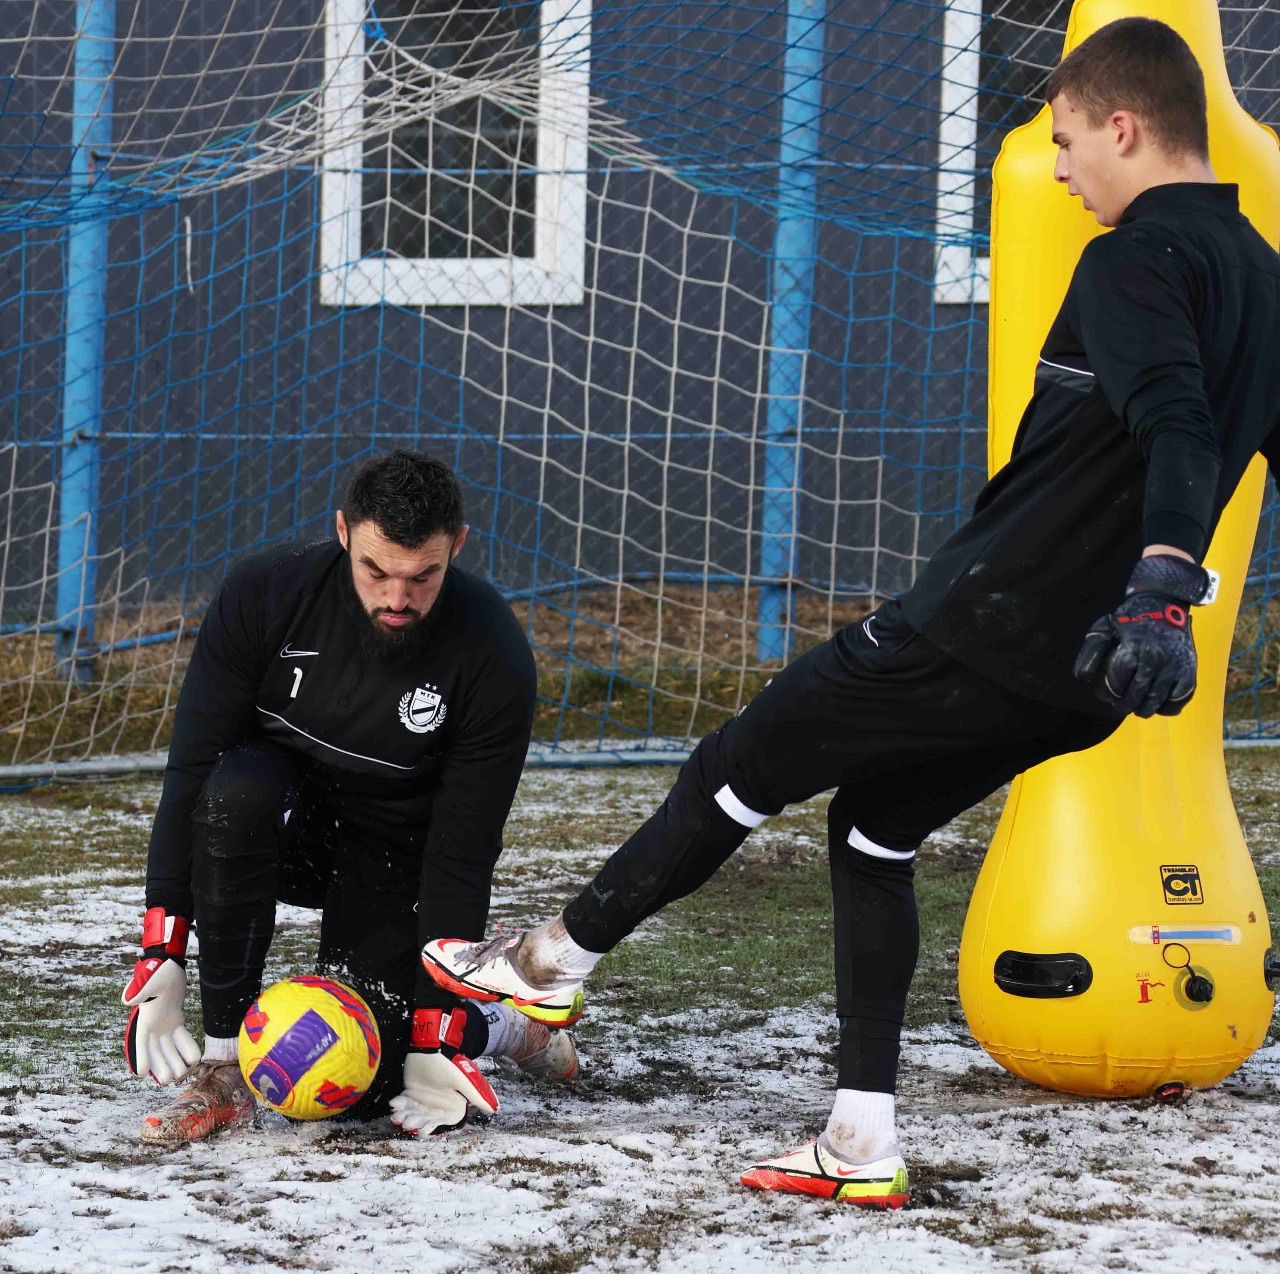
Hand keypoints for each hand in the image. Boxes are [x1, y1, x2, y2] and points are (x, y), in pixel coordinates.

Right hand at [122, 907, 200, 1083]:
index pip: (140, 1043)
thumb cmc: (157, 971)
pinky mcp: (175, 1020)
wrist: (169, 965)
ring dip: (174, 1061)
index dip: (140, 1058)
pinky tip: (196, 1057)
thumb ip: (139, 990)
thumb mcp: (149, 979)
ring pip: (168, 1049)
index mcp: (144, 1019)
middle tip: (169, 1079)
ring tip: (182, 1073)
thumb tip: (127, 1000)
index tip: (140, 1074)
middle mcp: (153, 1025)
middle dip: (161, 1066)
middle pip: (155, 1052)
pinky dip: (186, 1048)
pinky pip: (181, 1038)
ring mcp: (164, 1025)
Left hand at [389, 1007, 497, 1135]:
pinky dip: (397, 1104)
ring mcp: (421, 1099)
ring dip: (403, 1115)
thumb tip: (495, 1109)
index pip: (439, 1121)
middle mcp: (434, 1105)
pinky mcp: (409, 1092)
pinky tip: (393, 1104)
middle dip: (414, 1121)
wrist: (429, 1047)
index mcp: (447, 1105)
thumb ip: (476, 1095)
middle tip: (406, 1122)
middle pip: (423, 1119)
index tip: (422, 1131)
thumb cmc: (447, 1064)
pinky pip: (402, 1103)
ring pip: (411, 1113)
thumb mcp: (462, 1080)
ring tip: (396, 1116)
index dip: (430, 1127)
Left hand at [1073, 555, 1210, 717]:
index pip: (1117, 682)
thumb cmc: (1130, 618)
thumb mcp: (1105, 628)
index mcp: (1133, 648)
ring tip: (1138, 708)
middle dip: (1125, 704)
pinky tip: (1159, 705)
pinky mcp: (1189, 670)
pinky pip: (1179, 698)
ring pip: (1157, 699)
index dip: (1109, 693)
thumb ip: (1091, 651)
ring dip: (1145, 709)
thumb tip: (1083, 676)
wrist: (1165, 604)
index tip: (1106, 696)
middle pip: (1137, 694)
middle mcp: (1155, 658)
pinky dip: (1168, 706)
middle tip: (1120, 706)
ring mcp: (1174, 665)